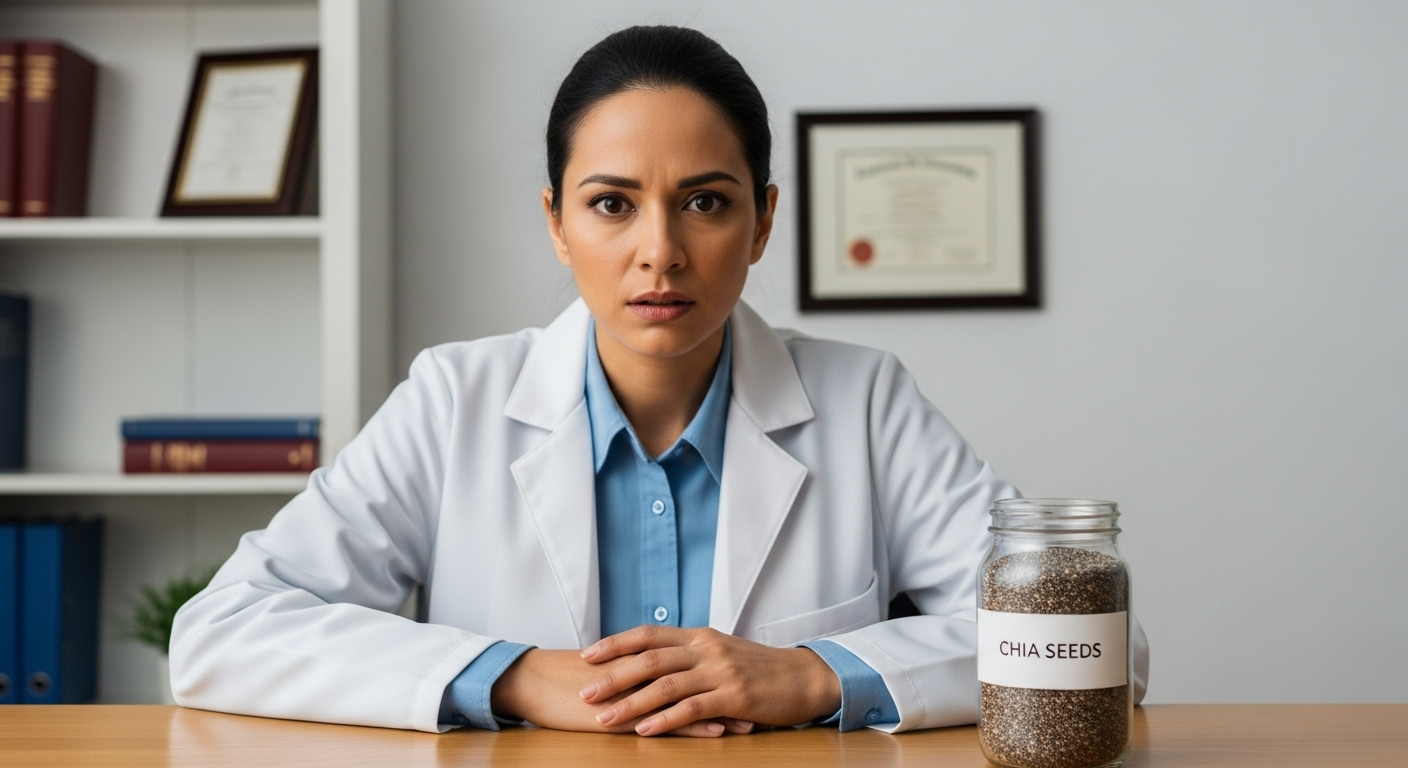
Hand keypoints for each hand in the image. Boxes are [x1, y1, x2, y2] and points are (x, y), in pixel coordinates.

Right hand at [490, 648, 752, 736]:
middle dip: (729, 688)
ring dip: (721, 709)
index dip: (718, 668)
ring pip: (687, 697)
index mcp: (638, 655)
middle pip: (696, 675)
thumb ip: (631, 669)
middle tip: (762, 697)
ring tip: (752, 719)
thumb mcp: (604, 669)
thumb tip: (653, 672)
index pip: (688, 659)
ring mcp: (634, 690)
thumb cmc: (563, 678)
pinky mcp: (623, 712)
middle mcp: (642, 668)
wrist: (530, 681)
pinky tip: (716, 730)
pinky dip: (692, 725)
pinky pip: (663, 719)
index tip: (747, 677)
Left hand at [578, 626, 841, 735]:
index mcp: (700, 636)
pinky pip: (692, 709)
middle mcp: (706, 649)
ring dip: (631, 703)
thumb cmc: (760, 669)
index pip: (649, 634)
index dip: (616, 643)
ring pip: (666, 685)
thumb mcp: (722, 652)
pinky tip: (645, 730)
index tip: (587, 655)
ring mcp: (720, 672)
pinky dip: (665, 720)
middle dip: (613, 675)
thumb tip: (652, 662)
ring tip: (605, 718)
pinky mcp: (734, 697)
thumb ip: (690, 654)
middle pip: (650, 659)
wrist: (804, 678)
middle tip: (584, 691)